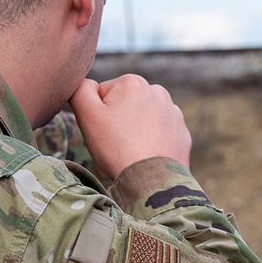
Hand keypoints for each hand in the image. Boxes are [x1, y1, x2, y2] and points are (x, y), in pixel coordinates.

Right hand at [70, 74, 191, 180]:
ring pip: (143, 119)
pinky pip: (160, 134)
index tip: (104, 130)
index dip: (98, 114)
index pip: (103, 94)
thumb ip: (80, 90)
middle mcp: (158, 92)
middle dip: (118, 120)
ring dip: (136, 130)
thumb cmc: (117, 148)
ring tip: (133, 150)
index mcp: (133, 83)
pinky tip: (148, 154)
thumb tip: (85, 82)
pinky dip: (153, 142)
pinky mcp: (182, 133)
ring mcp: (174, 113)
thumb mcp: (88, 115)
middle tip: (117, 142)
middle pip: (125, 105)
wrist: (153, 180)